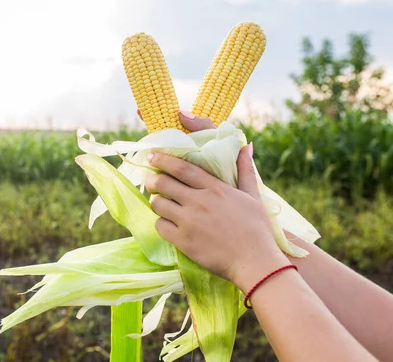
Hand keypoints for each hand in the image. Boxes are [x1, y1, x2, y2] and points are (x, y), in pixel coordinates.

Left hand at [144, 111, 289, 291]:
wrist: (255, 262)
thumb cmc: (257, 229)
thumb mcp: (253, 196)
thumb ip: (246, 171)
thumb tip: (247, 146)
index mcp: (214, 188)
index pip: (182, 168)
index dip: (163, 160)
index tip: (152, 156)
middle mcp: (199, 201)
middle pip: (163, 183)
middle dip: (152, 180)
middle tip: (150, 180)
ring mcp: (189, 221)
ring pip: (158, 204)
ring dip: (156, 202)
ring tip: (160, 204)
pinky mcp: (183, 241)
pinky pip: (160, 226)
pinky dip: (161, 223)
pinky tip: (167, 224)